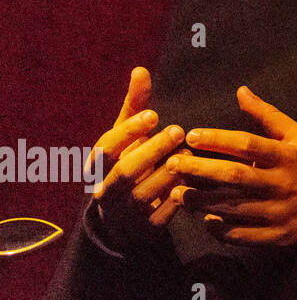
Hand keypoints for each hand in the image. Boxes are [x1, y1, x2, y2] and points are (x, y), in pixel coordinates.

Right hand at [90, 67, 188, 248]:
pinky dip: (176, 200)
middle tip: (178, 130)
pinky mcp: (144, 230)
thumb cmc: (130, 161)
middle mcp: (106, 189)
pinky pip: (161, 217)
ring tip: (188, 154)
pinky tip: (193, 183)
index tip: (154, 114)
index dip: (129, 131)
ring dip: (167, 174)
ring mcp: (124, 212)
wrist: (124, 216)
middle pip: (125, 171)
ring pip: (143, 195)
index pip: (107, 147)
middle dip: (152, 150)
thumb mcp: (128, 136)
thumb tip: (141, 69)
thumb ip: (135, 105)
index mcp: (99, 165)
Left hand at [167, 86, 296, 245]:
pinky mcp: (277, 235)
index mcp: (287, 156)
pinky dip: (222, 229)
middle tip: (172, 164)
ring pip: (233, 207)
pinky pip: (243, 235)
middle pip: (235, 176)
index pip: (249, 145)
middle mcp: (282, 183)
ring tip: (178, 193)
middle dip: (200, 170)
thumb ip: (268, 115)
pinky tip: (206, 220)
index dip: (218, 139)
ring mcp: (279, 211)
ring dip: (201, 201)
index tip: (192, 135)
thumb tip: (241, 91)